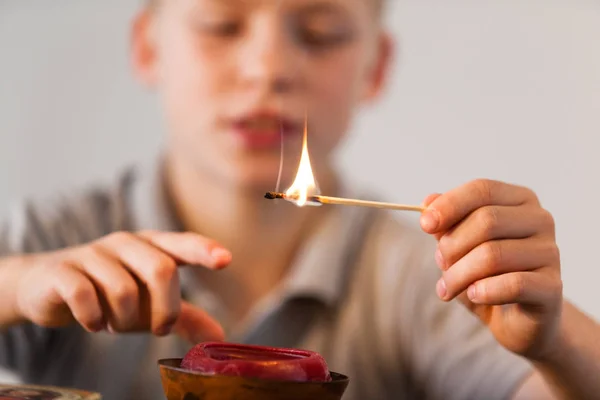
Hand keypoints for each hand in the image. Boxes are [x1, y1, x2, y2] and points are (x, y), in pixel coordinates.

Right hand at [13, 231, 230, 342]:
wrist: (49, 287)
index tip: (226, 259)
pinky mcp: (64, 271)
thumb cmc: (111, 294)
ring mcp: (93, 254)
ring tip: (114, 324)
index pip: (182, 244)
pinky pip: (85, 296)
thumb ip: (186, 316)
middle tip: (158, 329)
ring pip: (124, 290)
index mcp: (152, 246)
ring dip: (124, 320)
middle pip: (161, 269)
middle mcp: (126, 244)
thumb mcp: (151, 305)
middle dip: (165, 309)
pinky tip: (93, 323)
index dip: (204, 250)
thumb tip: (221, 335)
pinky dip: (94, 318)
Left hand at [420, 179, 562, 359]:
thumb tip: (428, 202)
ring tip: (447, 288)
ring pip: (493, 254)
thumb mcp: (459, 246)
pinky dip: (484, 290)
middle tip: (439, 264)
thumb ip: (446, 223)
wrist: (517, 320)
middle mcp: (540, 220)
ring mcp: (550, 253)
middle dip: (452, 245)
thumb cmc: (485, 275)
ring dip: (459, 274)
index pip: (483, 189)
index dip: (450, 204)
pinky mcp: (552, 287)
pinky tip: (473, 295)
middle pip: (487, 220)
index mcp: (519, 201)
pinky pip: (513, 284)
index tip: (425, 225)